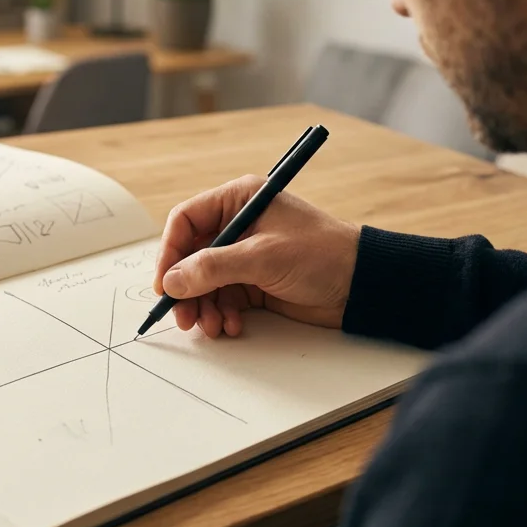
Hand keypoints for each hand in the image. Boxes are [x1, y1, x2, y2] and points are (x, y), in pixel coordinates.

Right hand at [154, 175, 360, 337]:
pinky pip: (224, 298)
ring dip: (204, 306)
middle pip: (191, 256)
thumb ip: (213, 268)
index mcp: (239, 200)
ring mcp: (246, 255)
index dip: (170, 252)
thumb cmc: (322, 254)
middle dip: (186, 288)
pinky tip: (232, 325)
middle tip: (183, 316)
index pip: (186, 221)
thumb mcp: (263, 258)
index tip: (164, 283)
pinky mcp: (256, 281)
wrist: (362, 284)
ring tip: (212, 326)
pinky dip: (222, 314)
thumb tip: (172, 281)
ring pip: (205, 282)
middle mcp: (239, 225)